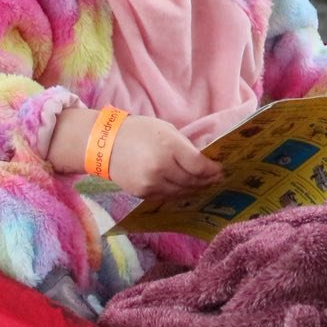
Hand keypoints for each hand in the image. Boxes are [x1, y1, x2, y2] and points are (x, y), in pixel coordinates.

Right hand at [106, 116, 221, 199]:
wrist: (105, 144)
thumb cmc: (140, 131)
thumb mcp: (166, 130)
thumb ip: (185, 147)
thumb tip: (203, 162)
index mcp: (169, 147)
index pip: (198, 165)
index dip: (212, 170)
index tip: (220, 169)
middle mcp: (161, 168)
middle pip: (191, 181)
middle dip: (207, 181)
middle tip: (216, 179)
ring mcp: (150, 183)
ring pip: (180, 192)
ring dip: (195, 190)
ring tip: (204, 186)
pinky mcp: (142, 194)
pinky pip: (166, 196)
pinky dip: (178, 193)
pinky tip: (186, 189)